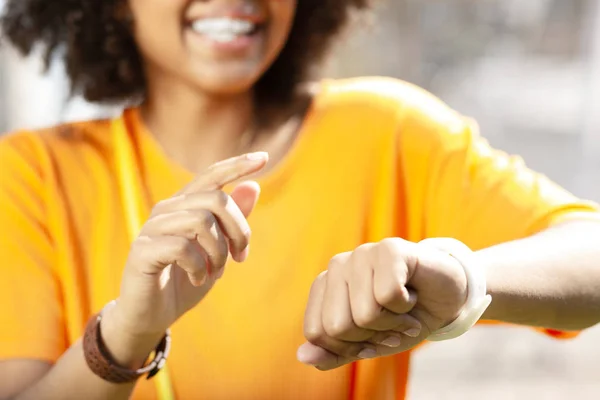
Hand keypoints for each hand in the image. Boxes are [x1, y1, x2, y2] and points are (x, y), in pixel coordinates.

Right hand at [108, 152, 268, 340]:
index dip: (237, 165)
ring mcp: (152, 228)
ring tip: (216, 272)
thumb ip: (232, 220)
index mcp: (185, 205)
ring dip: (219, 252)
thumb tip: (254, 186)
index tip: (264, 157)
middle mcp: (167, 210)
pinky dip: (200, 267)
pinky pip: (183, 248)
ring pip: (201, 222)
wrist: (151, 315)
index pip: (212, 175)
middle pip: (216, 200)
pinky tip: (199, 279)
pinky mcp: (143, 251)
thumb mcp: (217, 250)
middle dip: (239, 230)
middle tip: (240, 257)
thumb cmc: (185, 280)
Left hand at [297, 238, 467, 369]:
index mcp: (324, 286)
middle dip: (371, 337)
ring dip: (393, 324)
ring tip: (403, 309)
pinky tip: (413, 294)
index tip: (371, 336)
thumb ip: (335, 351)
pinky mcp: (390, 248)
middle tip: (391, 323)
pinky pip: (388, 296)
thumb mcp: (367, 343)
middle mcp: (337, 266)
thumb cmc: (402, 319)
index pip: (317, 333)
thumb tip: (303, 356)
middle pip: (338, 327)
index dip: (349, 346)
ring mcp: (362, 253)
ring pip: (365, 315)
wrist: (447, 298)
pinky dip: (407, 307)